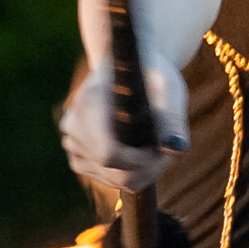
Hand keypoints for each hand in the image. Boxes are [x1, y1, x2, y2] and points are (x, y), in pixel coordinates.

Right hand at [59, 55, 188, 192]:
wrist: (128, 68)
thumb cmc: (150, 73)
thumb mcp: (167, 86)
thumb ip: (172, 116)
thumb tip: (176, 147)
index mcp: (90, 102)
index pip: (108, 153)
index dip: (141, 160)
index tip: (162, 149)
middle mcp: (74, 124)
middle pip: (115, 172)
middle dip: (148, 168)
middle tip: (166, 148)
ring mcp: (72, 142)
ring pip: (114, 179)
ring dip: (142, 170)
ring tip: (155, 143)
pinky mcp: (77, 156)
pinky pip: (109, 179)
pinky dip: (130, 172)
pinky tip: (139, 150)